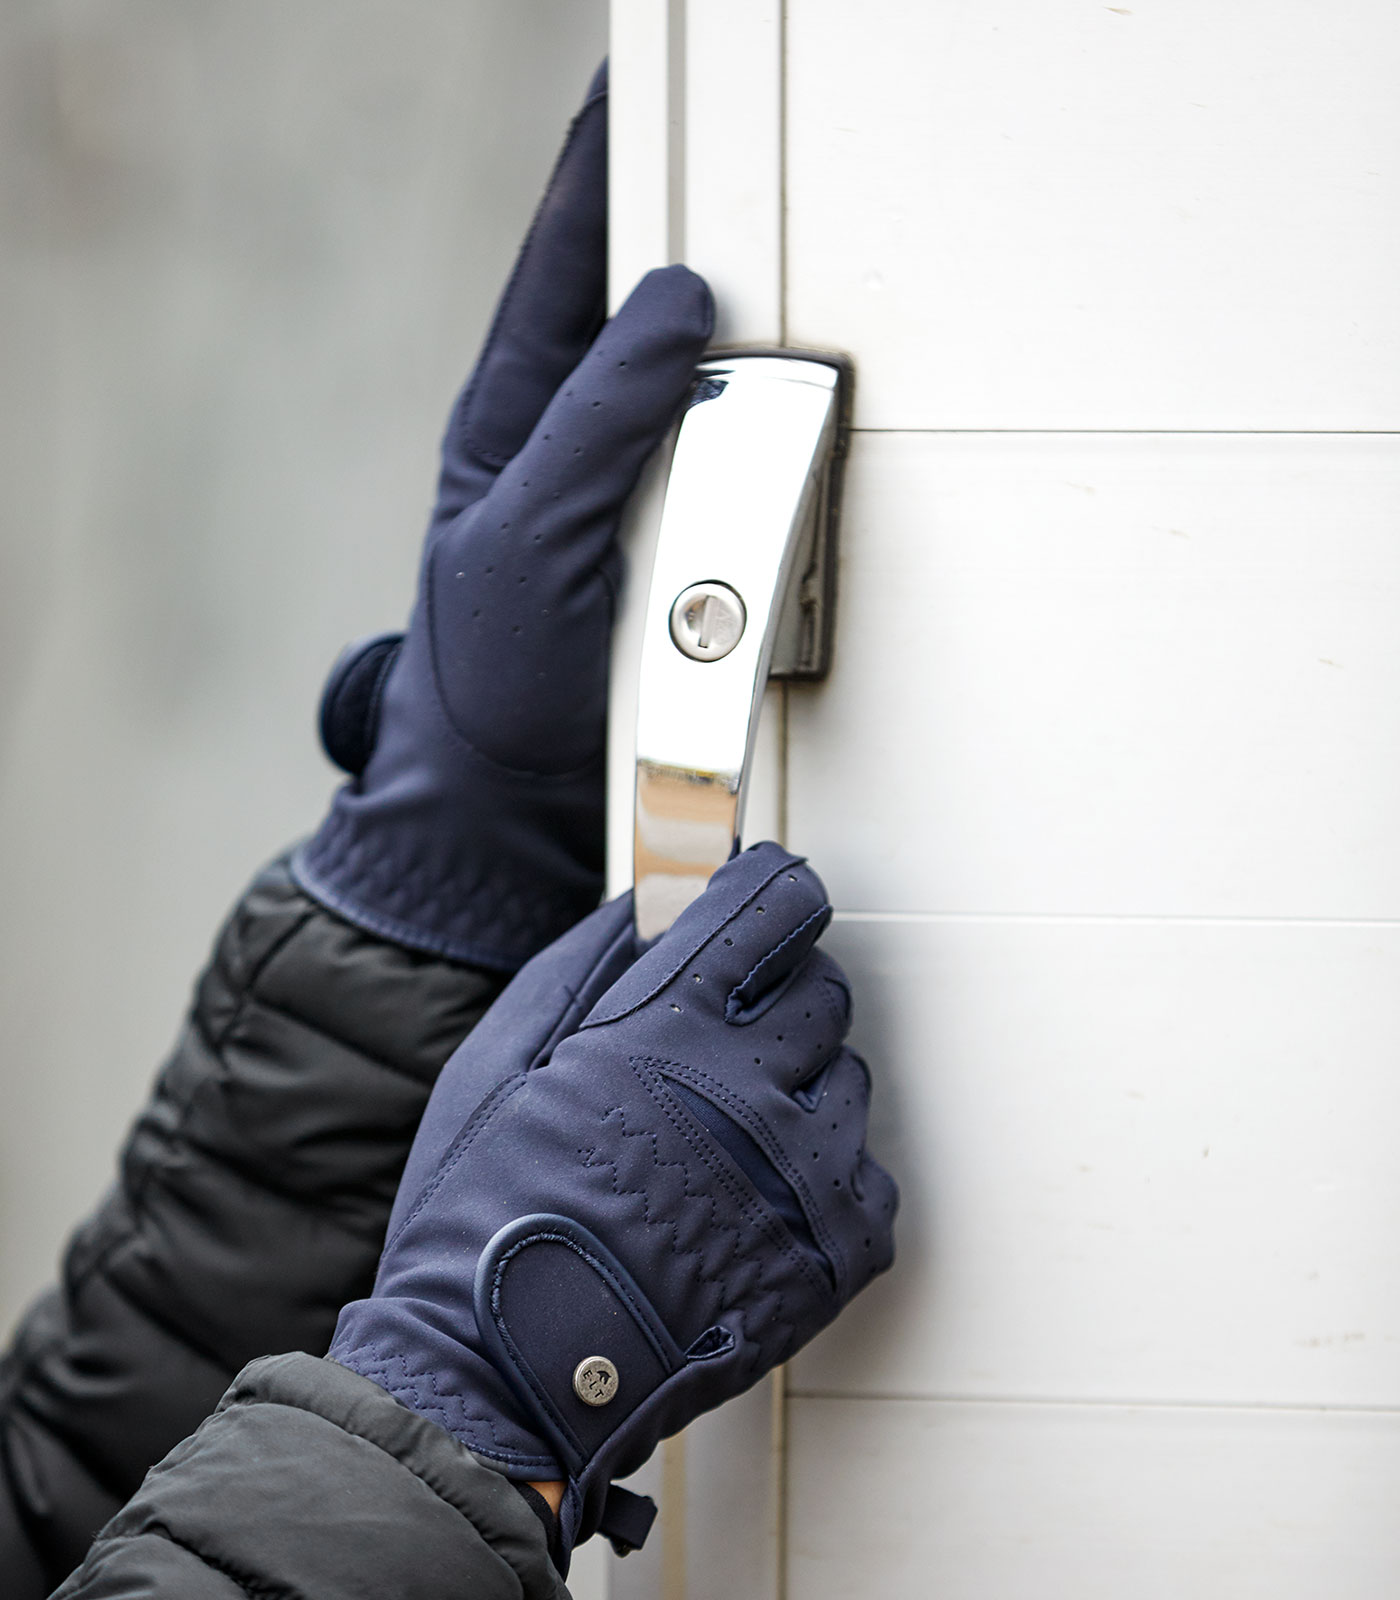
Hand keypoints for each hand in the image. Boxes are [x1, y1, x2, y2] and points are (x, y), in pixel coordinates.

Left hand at [293, 66, 713, 968]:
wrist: (519, 806)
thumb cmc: (493, 680)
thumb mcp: (526, 538)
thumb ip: (599, 421)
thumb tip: (680, 307)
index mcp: (516, 414)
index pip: (564, 257)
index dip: (602, 162)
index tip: (637, 79)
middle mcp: (583, 439)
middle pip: (647, 300)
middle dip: (699, 221)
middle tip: (752, 153)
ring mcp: (646, 494)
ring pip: (713, 381)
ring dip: (755, 329)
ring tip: (799, 261)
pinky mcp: (700, 554)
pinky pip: (750, 466)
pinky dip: (784, 430)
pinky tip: (814, 403)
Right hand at [329, 843, 897, 1561]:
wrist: (508, 1374)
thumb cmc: (488, 1212)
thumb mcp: (503, 1058)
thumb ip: (587, 961)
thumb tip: (653, 898)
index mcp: (666, 1027)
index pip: (772, 909)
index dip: (777, 888)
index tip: (775, 889)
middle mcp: (752, 1087)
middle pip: (823, 988)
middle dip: (779, 996)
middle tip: (725, 1038)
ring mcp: (806, 1173)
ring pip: (848, 1077)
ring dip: (799, 1089)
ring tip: (724, 1141)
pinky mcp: (840, 1250)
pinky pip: (866, 1170)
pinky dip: (821, 1176)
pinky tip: (753, 1203)